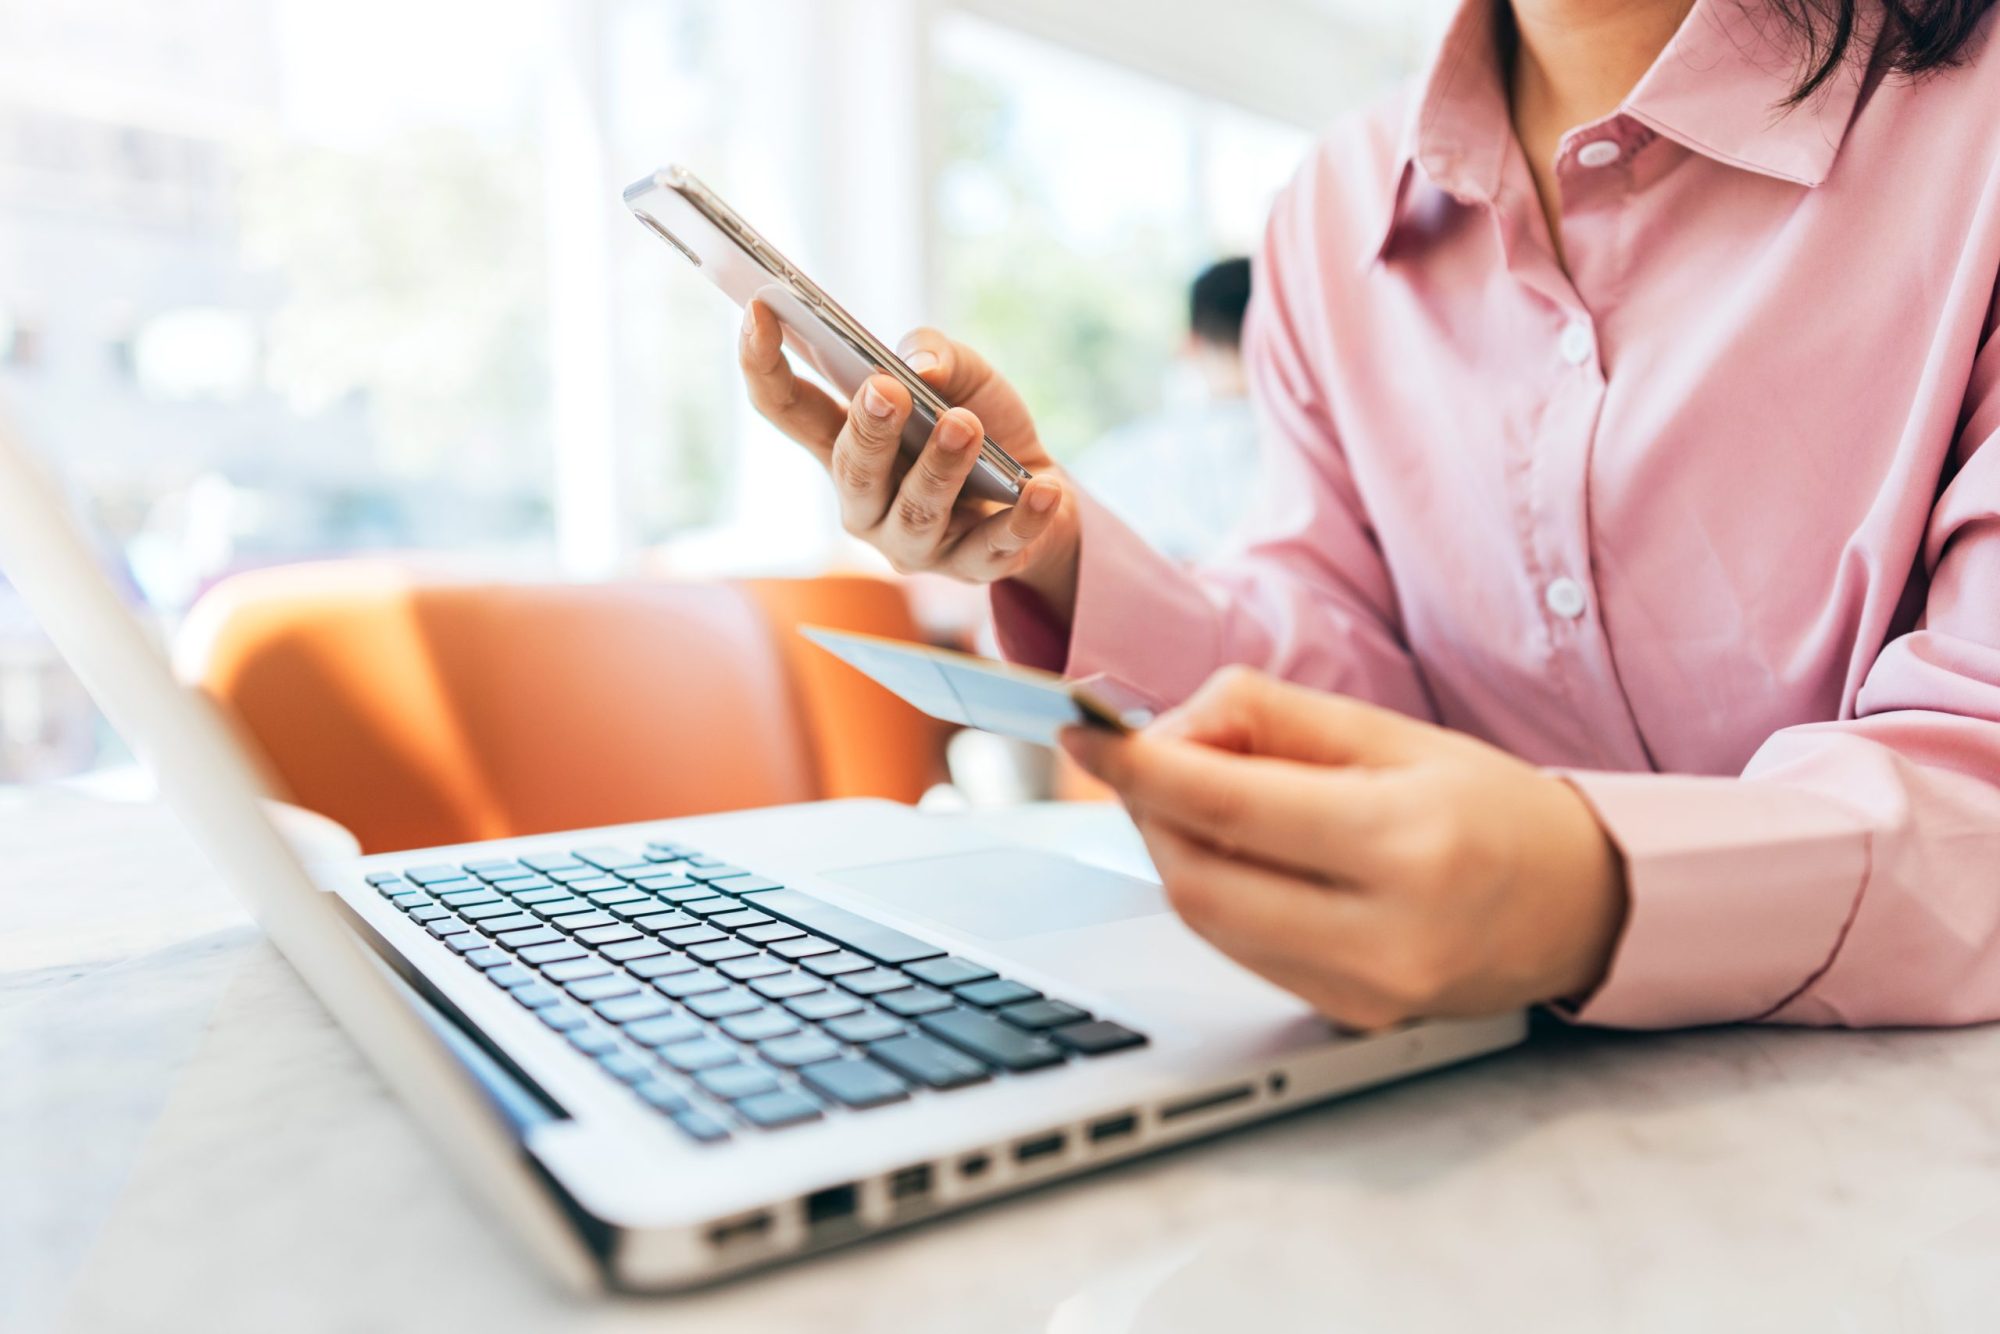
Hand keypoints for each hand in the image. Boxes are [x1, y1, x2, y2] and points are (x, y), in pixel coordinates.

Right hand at [738, 302, 1080, 616]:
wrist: (1043, 489)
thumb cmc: (981, 423)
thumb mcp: (963, 374)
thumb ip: (936, 354)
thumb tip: (924, 368)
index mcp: (844, 445)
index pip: (787, 409)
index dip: (763, 363)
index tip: (757, 309)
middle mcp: (866, 502)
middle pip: (851, 471)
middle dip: (867, 431)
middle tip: (886, 390)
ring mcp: (914, 543)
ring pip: (917, 511)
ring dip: (941, 467)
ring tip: (966, 426)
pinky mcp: (971, 567)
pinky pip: (993, 548)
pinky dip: (1020, 519)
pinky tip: (1042, 489)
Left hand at [1063, 667, 1628, 1029]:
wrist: (1578, 905)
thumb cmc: (1489, 807)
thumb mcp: (1388, 734)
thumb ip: (1271, 718)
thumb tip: (1166, 726)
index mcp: (1405, 844)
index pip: (1228, 806)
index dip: (1138, 767)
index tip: (1080, 733)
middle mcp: (1384, 934)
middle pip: (1196, 876)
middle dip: (1148, 810)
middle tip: (1144, 760)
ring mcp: (1364, 992)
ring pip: (1206, 919)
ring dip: (1173, 850)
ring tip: (1195, 797)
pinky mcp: (1346, 1017)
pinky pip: (1239, 950)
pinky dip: (1213, 893)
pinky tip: (1236, 851)